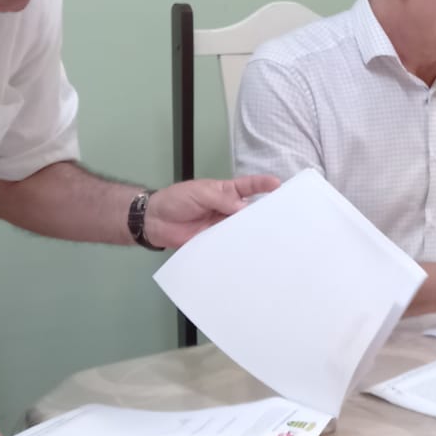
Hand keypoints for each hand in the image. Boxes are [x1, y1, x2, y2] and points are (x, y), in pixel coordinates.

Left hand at [145, 175, 279, 247]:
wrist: (154, 221)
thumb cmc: (176, 200)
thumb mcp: (199, 192)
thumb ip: (220, 199)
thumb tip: (243, 207)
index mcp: (225, 192)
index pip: (247, 187)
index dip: (262, 185)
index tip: (278, 185)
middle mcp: (227, 209)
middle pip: (250, 210)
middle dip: (263, 212)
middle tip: (281, 216)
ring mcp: (222, 226)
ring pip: (242, 229)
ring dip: (252, 232)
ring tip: (269, 236)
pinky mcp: (215, 242)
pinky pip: (230, 244)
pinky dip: (239, 247)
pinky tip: (249, 250)